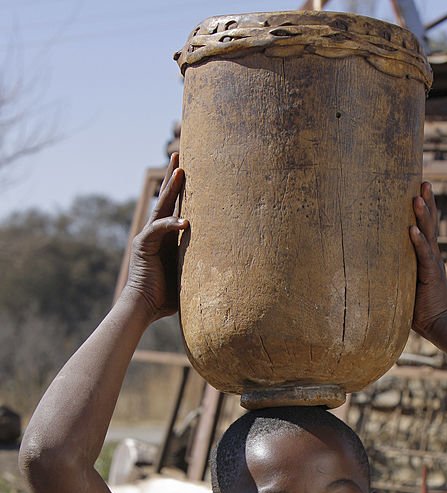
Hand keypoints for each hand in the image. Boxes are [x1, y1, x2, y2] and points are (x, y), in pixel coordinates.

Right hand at [124, 152, 187, 320]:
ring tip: (180, 169)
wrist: (143, 307)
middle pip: (167, 199)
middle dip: (174, 177)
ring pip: (161, 207)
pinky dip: (172, 225)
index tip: (192, 173)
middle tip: (180, 154)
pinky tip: (186, 221)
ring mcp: (148, 236)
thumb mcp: (188, 277)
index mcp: (168, 238)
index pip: (177, 208)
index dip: (184, 192)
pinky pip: (159, 229)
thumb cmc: (166, 298)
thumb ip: (199, 268)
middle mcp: (157, 233)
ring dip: (171, 188)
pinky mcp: (144, 244)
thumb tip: (227, 271)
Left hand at [409, 182, 446, 339]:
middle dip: (427, 201)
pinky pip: (424, 256)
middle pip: (430, 223)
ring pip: (428, 234)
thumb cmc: (419, 309)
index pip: (425, 227)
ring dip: (423, 215)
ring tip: (417, 196)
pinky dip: (418, 242)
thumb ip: (394, 273)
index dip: (423, 208)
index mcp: (426, 256)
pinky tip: (412, 229)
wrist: (438, 325)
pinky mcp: (430, 276)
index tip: (417, 188)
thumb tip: (371, 268)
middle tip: (423, 180)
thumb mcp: (404, 285)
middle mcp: (431, 256)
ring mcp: (433, 264)